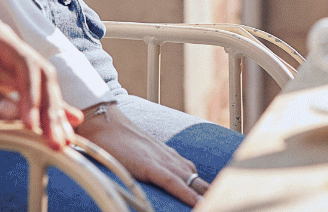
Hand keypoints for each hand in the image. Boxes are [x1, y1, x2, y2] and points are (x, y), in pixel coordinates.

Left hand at [0, 16, 81, 150]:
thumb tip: (11, 113)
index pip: (23, 62)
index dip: (32, 94)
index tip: (33, 123)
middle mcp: (2, 42)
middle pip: (38, 73)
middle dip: (49, 107)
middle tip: (56, 137)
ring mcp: (3, 58)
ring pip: (37, 84)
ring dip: (50, 111)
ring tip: (62, 137)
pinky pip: (26, 91)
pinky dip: (43, 106)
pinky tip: (66, 119)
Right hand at [76, 102, 203, 205]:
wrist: (106, 124)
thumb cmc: (119, 142)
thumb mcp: (143, 157)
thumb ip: (153, 169)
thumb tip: (156, 181)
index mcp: (171, 158)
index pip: (194, 177)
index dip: (204, 189)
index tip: (215, 197)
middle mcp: (172, 159)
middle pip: (198, 180)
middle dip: (210, 193)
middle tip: (222, 202)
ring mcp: (163, 161)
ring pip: (191, 182)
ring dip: (205, 195)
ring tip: (215, 206)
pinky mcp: (151, 165)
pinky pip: (173, 182)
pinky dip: (187, 194)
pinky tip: (197, 203)